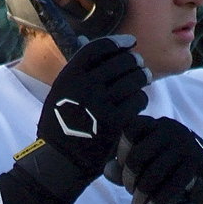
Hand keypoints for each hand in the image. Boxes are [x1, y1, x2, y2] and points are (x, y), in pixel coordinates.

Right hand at [35, 35, 149, 181]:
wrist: (60, 162)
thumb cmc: (61, 127)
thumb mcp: (59, 93)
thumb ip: (76, 72)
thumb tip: (88, 41)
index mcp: (69, 77)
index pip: (98, 49)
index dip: (117, 43)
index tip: (130, 43)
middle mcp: (84, 86)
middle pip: (120, 62)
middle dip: (134, 62)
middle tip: (140, 66)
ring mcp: (99, 103)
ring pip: (133, 79)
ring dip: (141, 78)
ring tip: (143, 80)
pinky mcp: (114, 121)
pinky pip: (137, 100)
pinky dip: (141, 99)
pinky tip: (137, 103)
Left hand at [117, 115, 202, 203]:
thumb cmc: (179, 176)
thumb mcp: (153, 169)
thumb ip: (128, 168)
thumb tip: (107, 170)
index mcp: (159, 125)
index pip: (129, 130)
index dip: (120, 152)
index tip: (124, 172)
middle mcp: (172, 129)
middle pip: (137, 157)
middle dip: (129, 182)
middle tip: (133, 196)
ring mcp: (185, 145)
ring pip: (151, 176)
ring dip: (140, 198)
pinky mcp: (197, 164)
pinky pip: (168, 188)